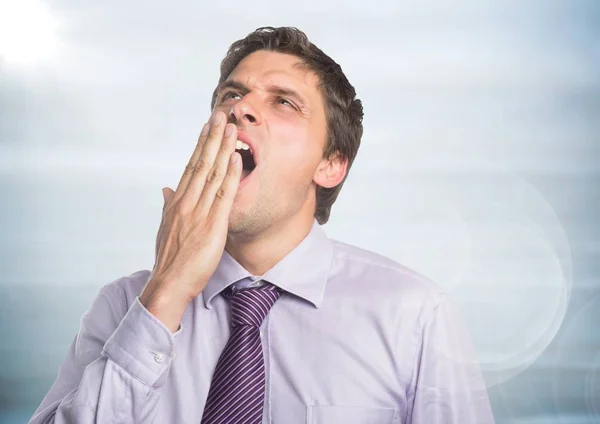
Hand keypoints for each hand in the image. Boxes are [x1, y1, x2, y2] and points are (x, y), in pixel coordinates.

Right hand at [140, 111, 240, 331]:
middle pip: (201, 163)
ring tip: (232, 128)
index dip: (201, 144)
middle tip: (220, 113)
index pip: (191, 166)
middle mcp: (187, 201)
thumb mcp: (166, 228)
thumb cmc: (169, 259)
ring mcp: (199, 211)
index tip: (208, 126)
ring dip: (223, 149)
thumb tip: (166, 189)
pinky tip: (236, 158)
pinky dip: (229, 175)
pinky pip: (223, 195)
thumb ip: (168, 206)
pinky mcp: (213, 224)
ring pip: (212, 174)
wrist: (169, 283)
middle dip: (212, 137)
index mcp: (177, 202)